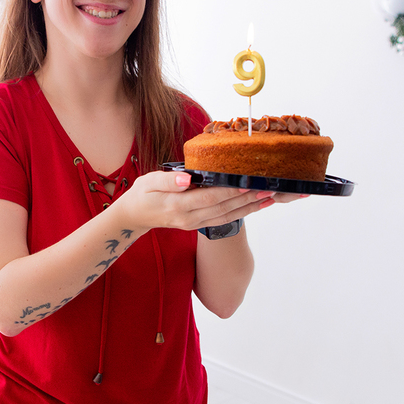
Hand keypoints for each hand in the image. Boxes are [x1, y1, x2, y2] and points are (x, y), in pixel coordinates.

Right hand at [120, 170, 273, 231]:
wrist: (134, 216)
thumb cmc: (142, 194)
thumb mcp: (149, 182)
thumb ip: (169, 180)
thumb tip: (188, 179)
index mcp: (177, 205)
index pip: (208, 197)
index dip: (228, 192)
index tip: (246, 184)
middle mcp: (189, 218)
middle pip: (223, 208)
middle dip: (247, 199)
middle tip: (268, 188)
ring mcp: (195, 224)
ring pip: (227, 216)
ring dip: (250, 207)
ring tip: (269, 197)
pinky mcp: (198, 225)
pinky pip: (223, 220)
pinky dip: (242, 213)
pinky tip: (256, 205)